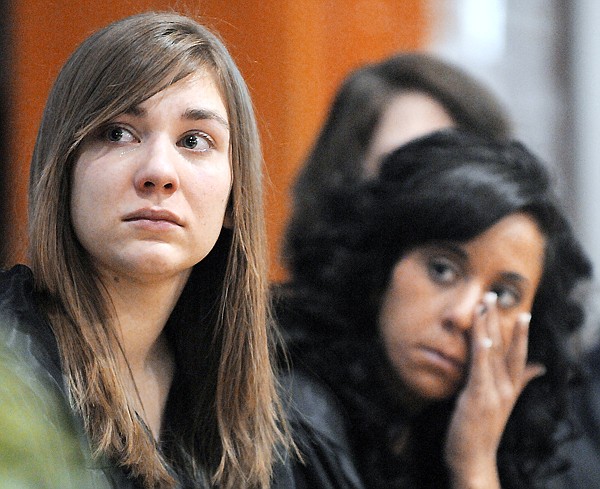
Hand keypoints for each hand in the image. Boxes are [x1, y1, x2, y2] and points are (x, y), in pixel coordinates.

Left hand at [444, 292, 545, 488]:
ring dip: (488, 326)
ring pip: (493, 353)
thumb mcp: (503, 402)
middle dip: (501, 320)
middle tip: (495, 294)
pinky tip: (481, 335)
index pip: (519, 356)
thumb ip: (520, 382)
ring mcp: (493, 392)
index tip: (523, 312)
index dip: (520, 334)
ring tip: (486, 304)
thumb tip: (540, 367)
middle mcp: (506, 388)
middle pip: (506, 348)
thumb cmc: (484, 429)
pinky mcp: (478, 397)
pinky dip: (482, 351)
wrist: (474, 460)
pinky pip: (480, 370)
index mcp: (511, 388)